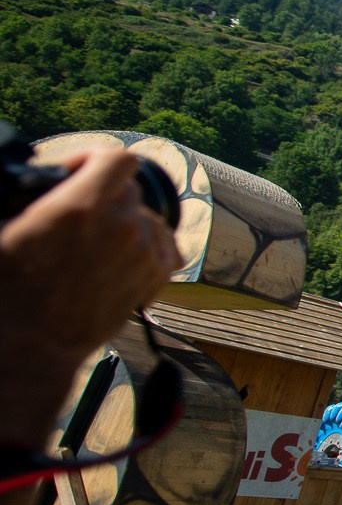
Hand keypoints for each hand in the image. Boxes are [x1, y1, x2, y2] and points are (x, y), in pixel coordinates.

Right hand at [0, 149, 178, 447]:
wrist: (30, 345)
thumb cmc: (8, 291)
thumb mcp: (2, 231)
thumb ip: (24, 199)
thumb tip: (26, 180)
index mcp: (81, 207)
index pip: (118, 160)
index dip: (96, 159)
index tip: (78, 171)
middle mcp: (121, 227)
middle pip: (130, 191)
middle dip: (104, 196)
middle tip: (79, 214)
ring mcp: (141, 254)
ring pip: (150, 219)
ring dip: (127, 222)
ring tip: (97, 239)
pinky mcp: (152, 280)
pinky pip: (163, 249)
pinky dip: (146, 248)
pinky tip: (119, 258)